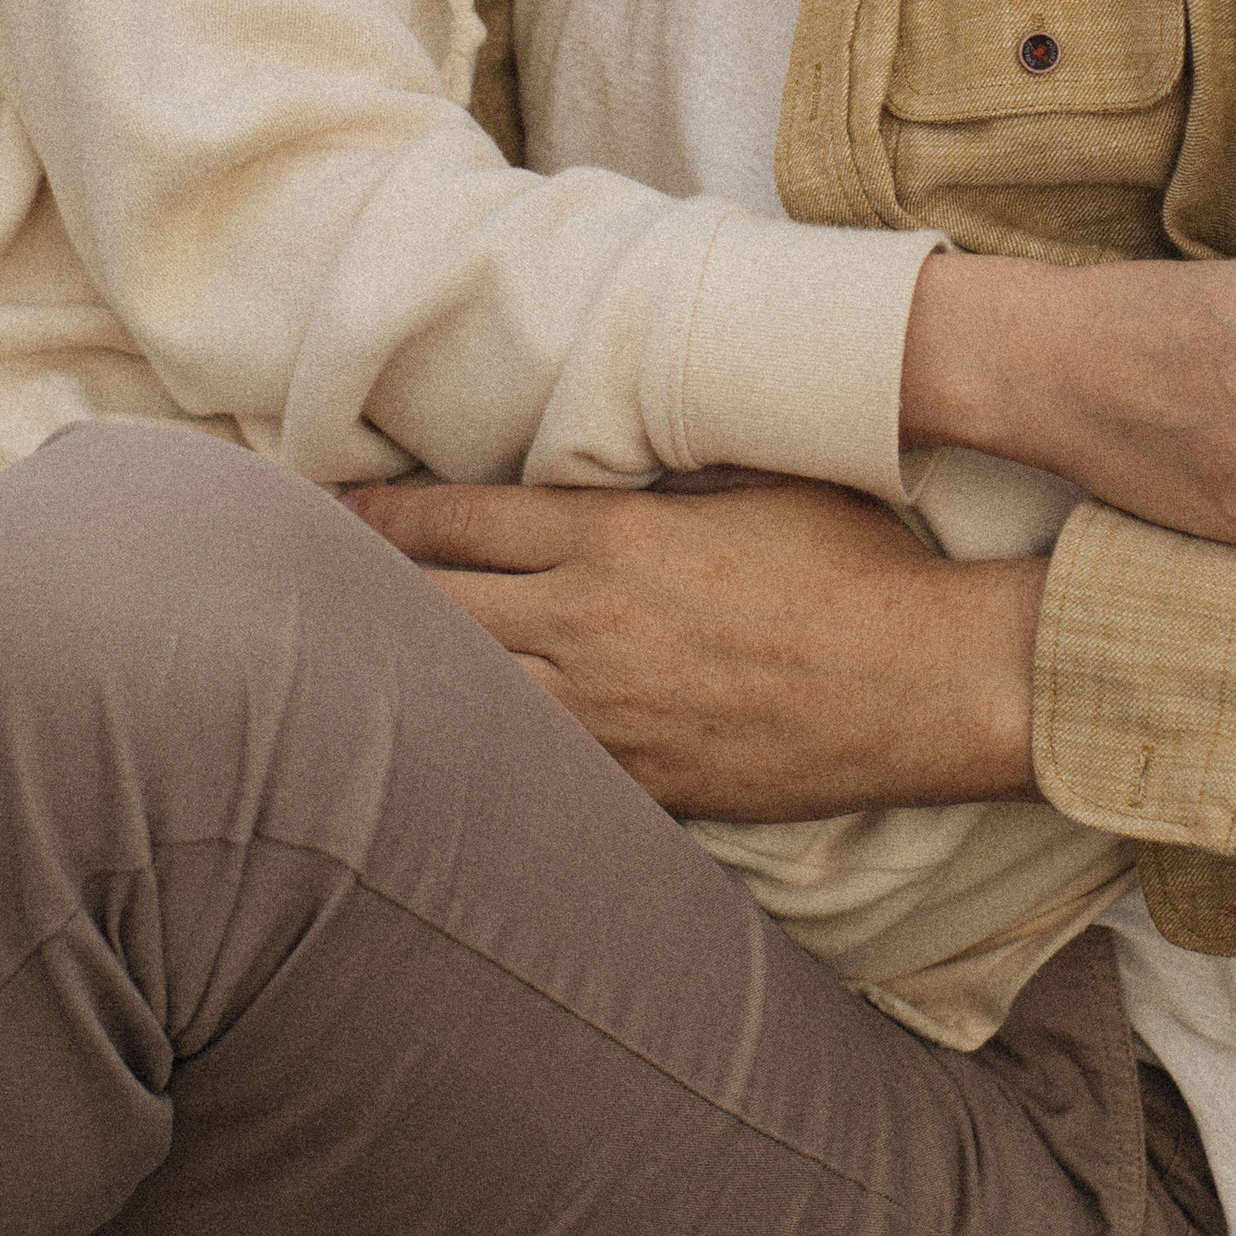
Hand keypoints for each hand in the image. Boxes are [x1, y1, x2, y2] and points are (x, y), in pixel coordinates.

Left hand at [340, 473, 1042, 816]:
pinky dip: (480, 755)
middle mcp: (591, 627)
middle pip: (437, 609)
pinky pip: (535, 770)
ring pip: (467, 696)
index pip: (458, 518)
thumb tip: (594, 450)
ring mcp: (613, 716)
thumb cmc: (855, 561)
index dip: (384, 510)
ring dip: (408, 676)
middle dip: (367, 592)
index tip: (331, 503)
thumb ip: (659, 470)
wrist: (929, 679)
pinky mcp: (646, 785)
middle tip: (305, 580)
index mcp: (612, 539)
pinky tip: (444, 755)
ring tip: (345, 671)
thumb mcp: (752, 476)